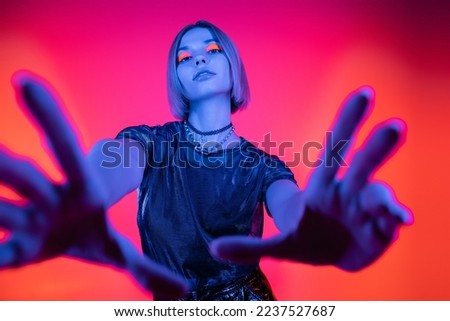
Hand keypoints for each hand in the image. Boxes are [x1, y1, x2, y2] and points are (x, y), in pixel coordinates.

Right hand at [0, 71, 186, 297]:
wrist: (63, 239)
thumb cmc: (92, 232)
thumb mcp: (120, 252)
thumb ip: (150, 272)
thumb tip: (184, 293)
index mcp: (79, 192)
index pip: (65, 149)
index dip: (49, 117)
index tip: (26, 81)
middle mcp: (45, 200)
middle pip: (22, 175)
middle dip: (5, 163)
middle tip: (2, 120)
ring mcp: (24, 219)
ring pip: (0, 200)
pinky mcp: (14, 248)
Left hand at [211, 87, 412, 270]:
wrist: (333, 258)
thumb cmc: (308, 241)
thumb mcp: (279, 248)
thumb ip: (249, 248)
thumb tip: (214, 250)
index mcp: (322, 189)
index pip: (334, 150)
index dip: (347, 121)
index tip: (364, 93)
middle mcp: (348, 193)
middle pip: (362, 165)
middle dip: (377, 146)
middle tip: (397, 126)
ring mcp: (366, 211)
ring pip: (379, 194)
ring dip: (387, 197)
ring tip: (391, 211)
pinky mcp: (383, 230)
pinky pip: (391, 221)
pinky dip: (396, 219)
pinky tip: (401, 222)